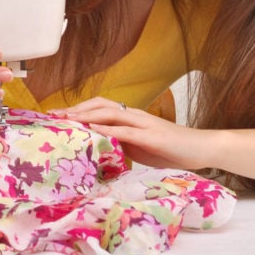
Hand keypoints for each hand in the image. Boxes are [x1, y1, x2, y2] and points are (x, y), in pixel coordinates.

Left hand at [51, 97, 215, 169]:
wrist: (201, 149)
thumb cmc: (171, 149)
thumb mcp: (140, 147)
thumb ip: (122, 144)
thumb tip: (101, 147)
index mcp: (131, 118)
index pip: (100, 107)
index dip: (79, 109)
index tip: (58, 116)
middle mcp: (135, 115)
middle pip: (100, 105)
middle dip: (76, 109)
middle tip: (53, 115)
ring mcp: (144, 124)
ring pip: (110, 113)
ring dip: (87, 114)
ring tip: (67, 118)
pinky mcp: (153, 136)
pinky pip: (127, 130)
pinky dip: (108, 128)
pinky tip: (94, 128)